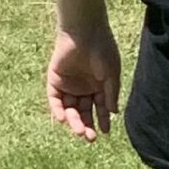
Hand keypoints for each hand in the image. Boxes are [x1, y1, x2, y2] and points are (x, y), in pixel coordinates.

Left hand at [47, 25, 122, 141]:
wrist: (85, 31)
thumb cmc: (103, 49)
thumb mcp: (111, 74)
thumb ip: (111, 94)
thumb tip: (113, 113)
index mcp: (98, 85)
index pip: (99, 108)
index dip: (102, 120)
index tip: (105, 132)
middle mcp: (83, 87)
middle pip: (83, 111)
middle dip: (87, 125)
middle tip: (90, 137)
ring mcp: (69, 85)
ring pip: (70, 108)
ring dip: (74, 121)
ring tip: (79, 131)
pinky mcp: (55, 80)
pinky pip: (55, 99)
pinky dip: (58, 110)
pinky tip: (64, 119)